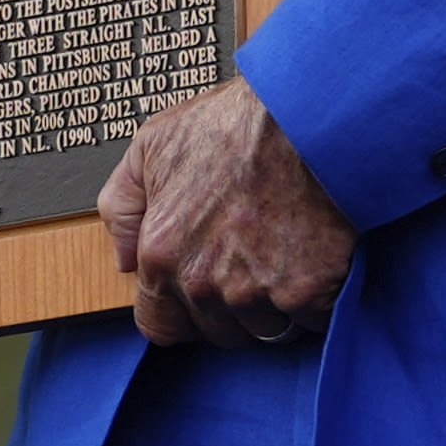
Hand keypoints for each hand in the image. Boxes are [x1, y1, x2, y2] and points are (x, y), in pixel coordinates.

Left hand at [100, 81, 356, 346]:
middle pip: (219, 332)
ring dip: (279, 307)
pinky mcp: (311, 289)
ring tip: (291, 260)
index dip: (184, 313)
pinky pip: (314, 320)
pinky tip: (323, 264)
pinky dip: (322, 301)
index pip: (161, 326)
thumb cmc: (237, 123)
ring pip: (268, 330)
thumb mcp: (153, 146)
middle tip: (256, 264)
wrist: (312, 113)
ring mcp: (259, 291)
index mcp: (163, 255)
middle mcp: (205, 284)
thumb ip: (122, 207)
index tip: (205, 295)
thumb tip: (124, 260)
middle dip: (234, 307)